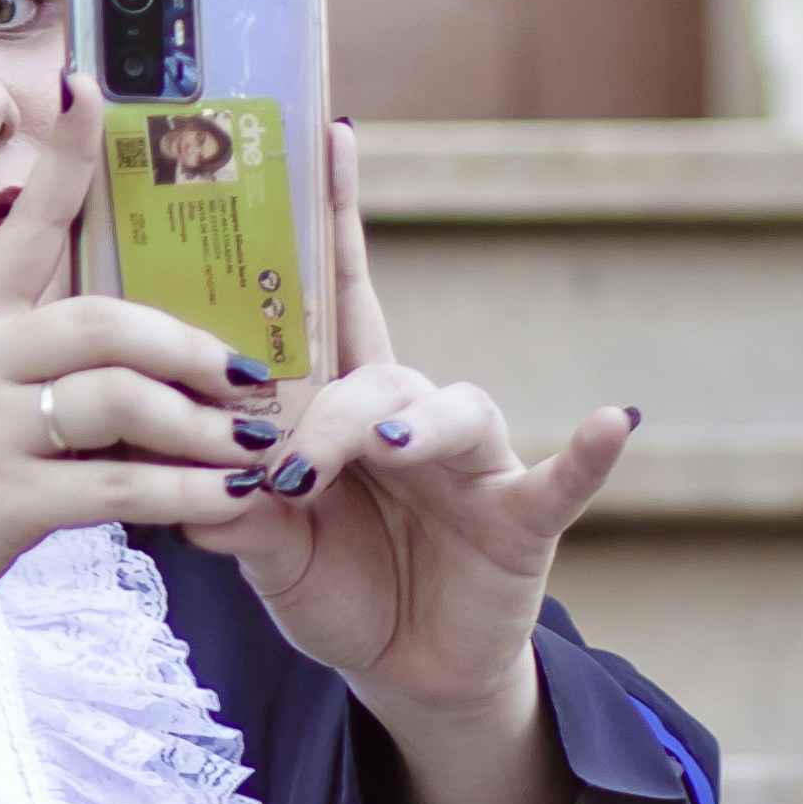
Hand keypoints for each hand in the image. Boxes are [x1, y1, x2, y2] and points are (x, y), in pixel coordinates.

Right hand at [0, 88, 284, 803]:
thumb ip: (38, 361)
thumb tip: (142, 344)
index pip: (25, 225)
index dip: (64, 156)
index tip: (94, 84)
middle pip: (101, 319)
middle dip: (191, 343)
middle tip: (253, 372)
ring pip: (116, 400)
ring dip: (202, 425)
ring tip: (257, 446)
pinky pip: (114, 489)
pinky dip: (185, 494)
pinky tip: (229, 501)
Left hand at [180, 118, 637, 733]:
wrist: (401, 669)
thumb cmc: (332, 585)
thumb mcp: (268, 553)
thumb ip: (234, 521)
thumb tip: (187, 502)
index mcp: (341, 407)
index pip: (335, 298)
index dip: (334, 219)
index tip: (322, 134)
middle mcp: (409, 418)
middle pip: (374, 373)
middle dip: (327, 416)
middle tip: (282, 472)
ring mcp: (472, 464)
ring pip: (452, 410)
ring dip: (413, 428)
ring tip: (384, 447)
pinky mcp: (522, 520)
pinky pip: (563, 477)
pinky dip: (588, 453)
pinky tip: (615, 422)